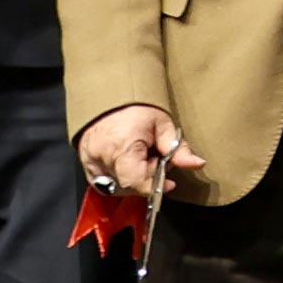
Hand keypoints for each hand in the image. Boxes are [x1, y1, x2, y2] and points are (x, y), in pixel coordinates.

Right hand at [77, 102, 198, 195]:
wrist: (109, 95)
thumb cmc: (135, 107)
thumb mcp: (163, 124)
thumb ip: (178, 148)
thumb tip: (197, 164)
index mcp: (122, 147)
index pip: (135, 182)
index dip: (154, 186)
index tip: (168, 182)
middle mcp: (102, 157)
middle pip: (129, 186)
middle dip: (147, 179)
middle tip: (154, 159)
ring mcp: (91, 161)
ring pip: (115, 187)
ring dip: (133, 179)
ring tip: (140, 159)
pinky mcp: (85, 164)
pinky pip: (103, 183)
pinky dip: (119, 179)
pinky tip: (128, 164)